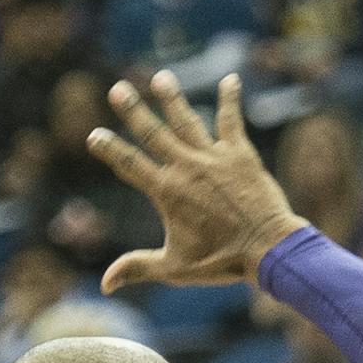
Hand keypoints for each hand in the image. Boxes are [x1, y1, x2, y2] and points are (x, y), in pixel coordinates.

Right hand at [87, 73, 305, 292]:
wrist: (268, 248)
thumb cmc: (221, 261)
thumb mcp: (174, 267)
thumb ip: (137, 268)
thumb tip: (104, 284)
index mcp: (167, 192)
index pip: (130, 164)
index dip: (110, 149)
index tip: (94, 135)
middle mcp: (187, 168)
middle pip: (153, 133)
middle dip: (133, 110)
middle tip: (118, 88)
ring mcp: (214, 157)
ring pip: (187, 121)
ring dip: (172, 98)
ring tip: (160, 78)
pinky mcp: (241, 154)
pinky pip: (231, 121)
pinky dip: (230, 100)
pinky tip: (231, 80)